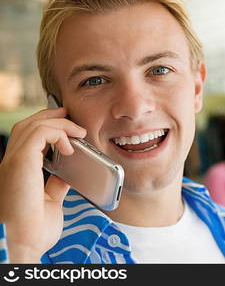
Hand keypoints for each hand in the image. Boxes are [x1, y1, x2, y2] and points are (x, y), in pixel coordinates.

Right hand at [0, 108, 85, 261]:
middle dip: (50, 117)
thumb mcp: (49, 201)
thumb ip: (55, 185)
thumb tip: (66, 175)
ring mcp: (13, 162)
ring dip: (58, 123)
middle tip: (70, 116)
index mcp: (16, 171)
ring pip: (32, 125)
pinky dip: (57, 133)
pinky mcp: (20, 162)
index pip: (26, 139)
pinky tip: (70, 146)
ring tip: (78, 130)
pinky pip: (39, 133)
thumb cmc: (33, 230)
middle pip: (27, 126)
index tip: (67, 128)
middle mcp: (11, 163)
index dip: (46, 128)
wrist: (23, 245)